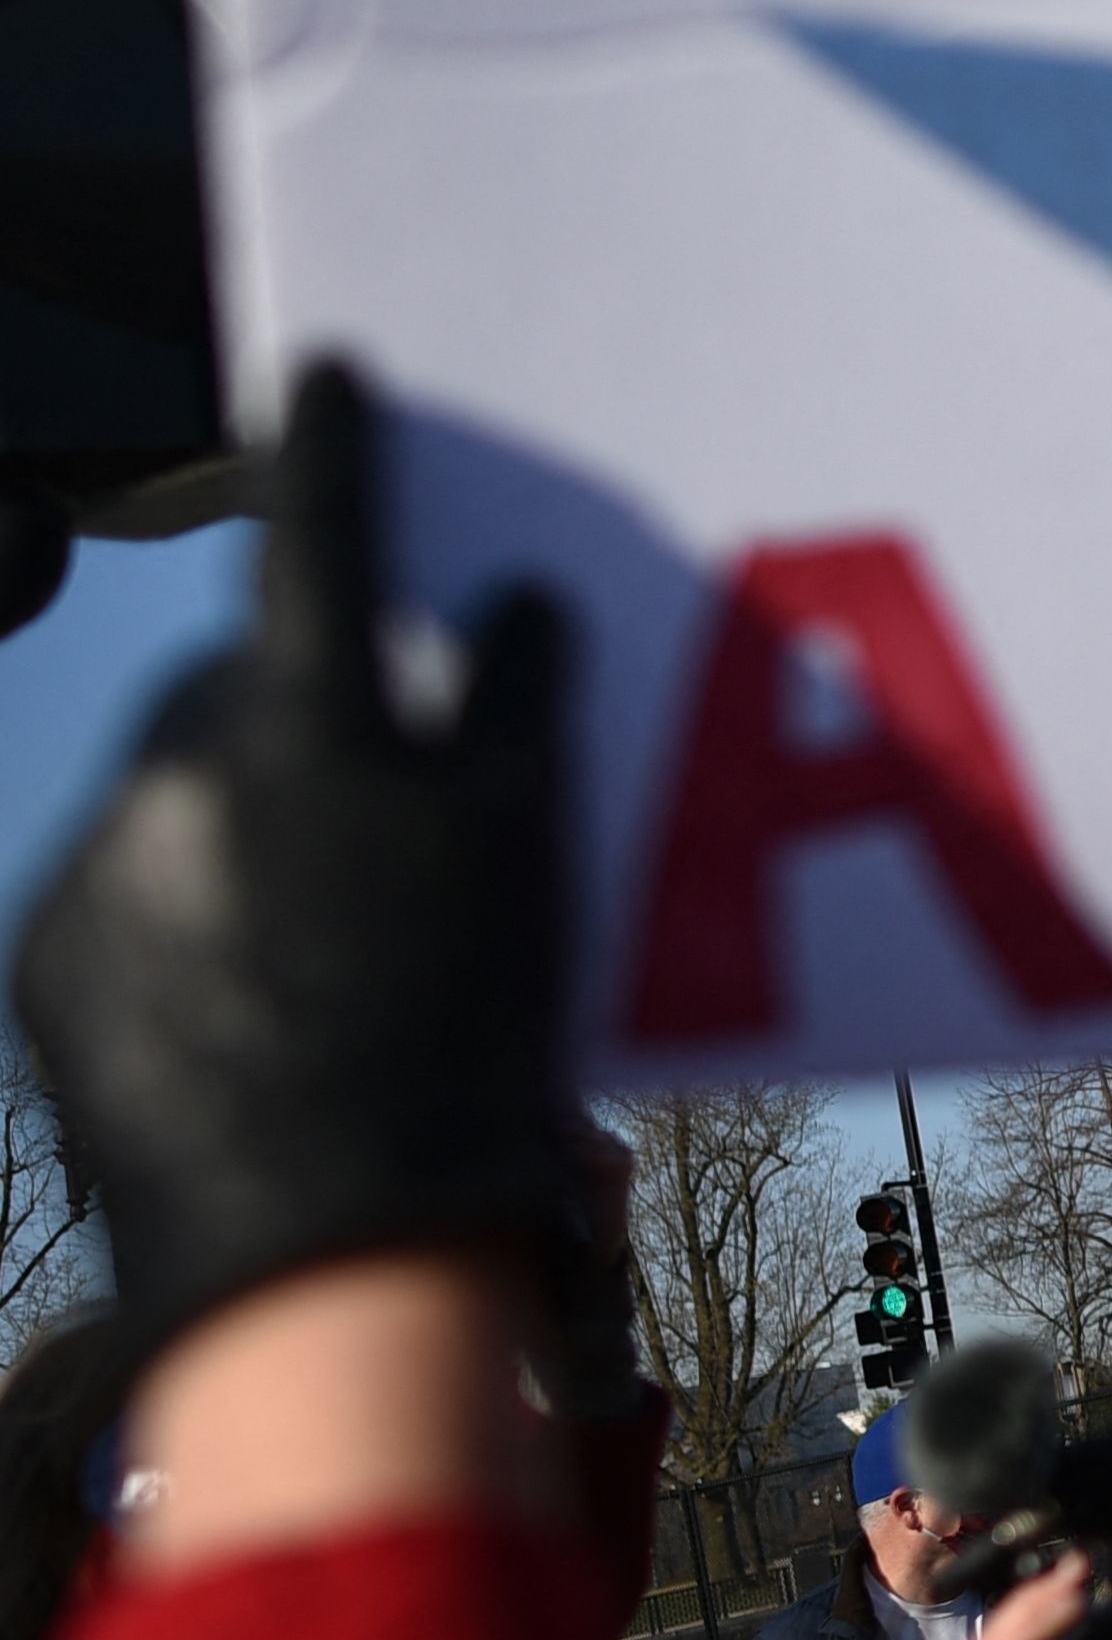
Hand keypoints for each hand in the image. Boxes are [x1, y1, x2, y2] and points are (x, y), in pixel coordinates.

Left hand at [12, 365, 579, 1370]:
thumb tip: (513, 615)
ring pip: (181, 798)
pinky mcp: (51, 971)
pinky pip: (129, 898)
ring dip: (250, 829)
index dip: (336, 450)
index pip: (327, 543)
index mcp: (309, 735)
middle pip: (243, 688)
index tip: (329, 373)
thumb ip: (520, 719)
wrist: (328, 1267)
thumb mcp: (531, 868)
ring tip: (340, 940)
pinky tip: (270, 1006)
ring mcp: (99, 876)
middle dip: (304, 713)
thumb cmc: (466, 1060)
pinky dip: (194, 923)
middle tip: (383, 791)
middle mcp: (177, 780)